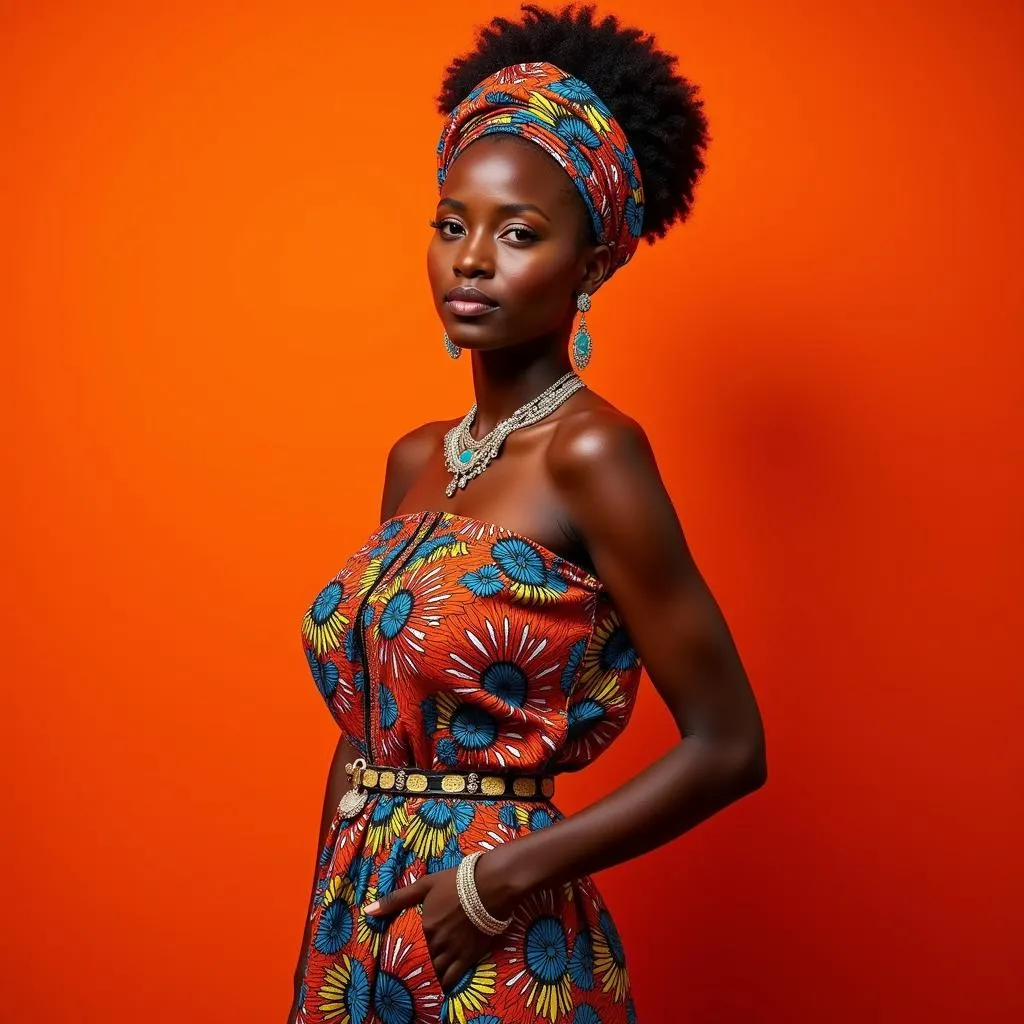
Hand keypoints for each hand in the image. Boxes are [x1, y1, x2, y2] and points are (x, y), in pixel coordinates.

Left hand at [364, 859, 508, 991]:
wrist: (490, 886)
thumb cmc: (455, 882)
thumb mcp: (424, 886)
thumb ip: (396, 899)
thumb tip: (368, 911)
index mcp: (424, 926)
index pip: (407, 948)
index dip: (402, 954)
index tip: (396, 959)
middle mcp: (436, 943)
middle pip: (421, 962)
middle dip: (414, 968)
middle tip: (408, 972)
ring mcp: (453, 952)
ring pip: (435, 973)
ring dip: (427, 977)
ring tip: (421, 981)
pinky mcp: (468, 957)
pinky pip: (452, 978)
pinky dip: (444, 985)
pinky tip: (439, 987)